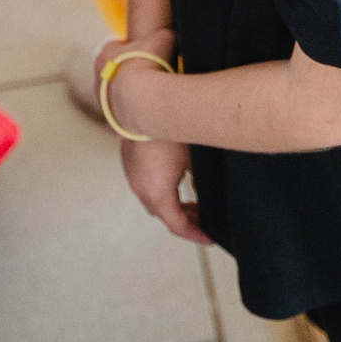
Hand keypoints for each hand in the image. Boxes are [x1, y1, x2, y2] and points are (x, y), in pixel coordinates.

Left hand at [90, 24, 174, 112]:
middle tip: (149, 75)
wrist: (143, 100)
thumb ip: (164, 36)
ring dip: (129, 96)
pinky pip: (121, 119)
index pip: (115, 47)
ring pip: (115, 96)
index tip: (146, 53)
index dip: (132, 49)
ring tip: (150, 97)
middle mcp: (98, 79)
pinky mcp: (111, 122)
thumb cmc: (149, 66)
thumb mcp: (162, 39)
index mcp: (105, 55)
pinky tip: (146, 115)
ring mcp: (103, 102)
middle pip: (113, 72)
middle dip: (129, 73)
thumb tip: (170, 36)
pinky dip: (132, 117)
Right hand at [119, 125, 207, 244]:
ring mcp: (133, 175)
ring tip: (191, 202)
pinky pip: (145, 185)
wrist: (143, 103)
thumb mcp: (194, 160)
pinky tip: (174, 181)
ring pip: (153, 200)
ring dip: (171, 204)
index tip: (210, 237)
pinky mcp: (129, 162)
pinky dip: (160, 191)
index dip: (196, 235)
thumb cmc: (171, 131)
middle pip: (164, 215)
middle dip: (185, 220)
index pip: (178, 226)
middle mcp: (141, 189)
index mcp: (157, 194)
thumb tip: (205, 192)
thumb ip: (200, 182)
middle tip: (203, 220)